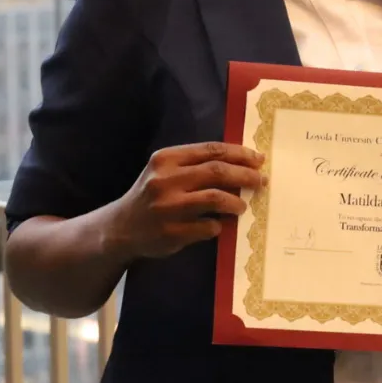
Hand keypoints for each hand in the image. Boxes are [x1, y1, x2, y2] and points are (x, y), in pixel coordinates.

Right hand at [107, 142, 266, 261]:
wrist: (121, 228)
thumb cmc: (152, 194)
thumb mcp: (165, 171)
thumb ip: (195, 165)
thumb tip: (241, 163)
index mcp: (166, 159)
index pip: (211, 150)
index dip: (239, 153)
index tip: (259, 158)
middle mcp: (165, 180)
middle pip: (217, 171)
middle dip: (245, 175)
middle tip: (261, 181)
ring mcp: (168, 207)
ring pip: (215, 198)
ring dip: (236, 202)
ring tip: (243, 205)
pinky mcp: (171, 232)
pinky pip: (207, 226)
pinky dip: (219, 225)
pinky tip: (220, 224)